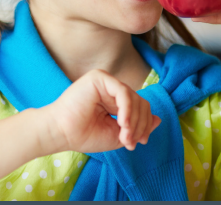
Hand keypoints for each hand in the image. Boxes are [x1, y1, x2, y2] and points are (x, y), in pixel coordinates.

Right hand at [38, 69, 160, 153]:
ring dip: (134, 120)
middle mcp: (111, 89)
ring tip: (125, 136)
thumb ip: (138, 126)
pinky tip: (123, 123)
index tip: (139, 142)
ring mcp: (105, 82)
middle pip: (141, 102)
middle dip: (141, 124)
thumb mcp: (118, 134)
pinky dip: (127, 109)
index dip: (145, 125)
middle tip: (131, 142)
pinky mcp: (99, 78)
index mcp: (115, 100)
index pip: (140, 107)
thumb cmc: (84, 135)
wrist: (61, 133)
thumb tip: (158, 119)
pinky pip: (123, 91)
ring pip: (134, 97)